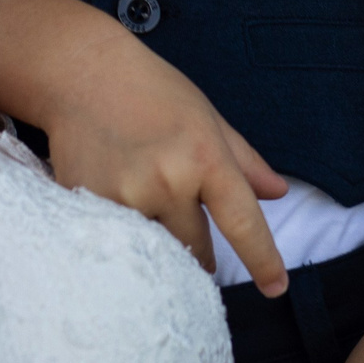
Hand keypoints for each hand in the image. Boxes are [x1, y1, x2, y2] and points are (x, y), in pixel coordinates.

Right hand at [0, 0, 290, 294]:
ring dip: (160, 246)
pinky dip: (125, 236)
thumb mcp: (208, 118)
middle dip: (199, 253)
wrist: (83, 74)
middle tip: (187, 233)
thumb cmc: (153, 92)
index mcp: (206, 157)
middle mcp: (170, 181)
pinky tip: (118, 205)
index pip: (244, 222)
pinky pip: (119, 243)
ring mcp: (127, 197)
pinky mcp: (90, 206)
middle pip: (196, 250)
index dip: (264, 261)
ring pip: (156, 252)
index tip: (277, 288)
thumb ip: (245, 161)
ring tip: (147, 211)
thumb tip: (280, 193)